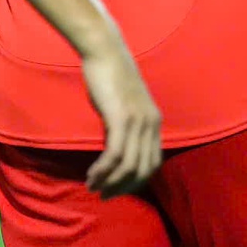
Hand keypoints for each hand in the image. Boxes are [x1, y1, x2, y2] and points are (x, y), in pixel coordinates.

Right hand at [79, 32, 161, 196]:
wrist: (105, 52)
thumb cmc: (111, 77)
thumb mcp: (125, 106)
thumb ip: (127, 126)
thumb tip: (118, 150)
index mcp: (155, 122)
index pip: (153, 163)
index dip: (136, 182)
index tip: (116, 189)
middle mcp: (151, 123)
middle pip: (144, 170)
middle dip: (123, 187)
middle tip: (104, 194)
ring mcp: (138, 121)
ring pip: (129, 166)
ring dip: (110, 182)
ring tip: (93, 186)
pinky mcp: (121, 118)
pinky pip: (115, 155)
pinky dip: (103, 170)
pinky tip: (92, 176)